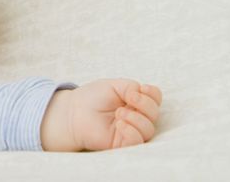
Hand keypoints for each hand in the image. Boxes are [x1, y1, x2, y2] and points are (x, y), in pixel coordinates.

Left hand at [40, 79, 161, 150]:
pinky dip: (132, 131)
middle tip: (129, 99)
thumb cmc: (92, 98)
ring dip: (137, 119)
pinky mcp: (122, 144)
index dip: (153, 94)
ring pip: (149, 129)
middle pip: (154, 114)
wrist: (74, 112)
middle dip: (145, 104)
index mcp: (135, 102)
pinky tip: (120, 124)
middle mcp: (136, 117)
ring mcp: (130, 131)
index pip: (155, 99)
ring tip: (119, 113)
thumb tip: (142, 94)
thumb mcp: (114, 85)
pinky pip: (137, 141)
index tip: (143, 88)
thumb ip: (131, 87)